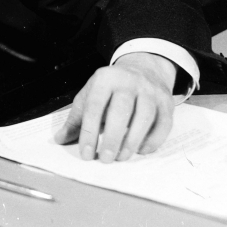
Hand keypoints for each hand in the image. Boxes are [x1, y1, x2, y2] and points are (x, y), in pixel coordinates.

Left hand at [54, 52, 177, 161]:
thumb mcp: (89, 96)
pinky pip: (163, 123)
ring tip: (121, 157)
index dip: (89, 132)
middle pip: (121, 111)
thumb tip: (60, 140)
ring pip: (144, 116)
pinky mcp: (166, 101)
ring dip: (132, 140)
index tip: (86, 153)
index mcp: (104, 79)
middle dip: (112, 138)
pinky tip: (141, 150)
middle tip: (105, 159)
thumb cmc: (110, 88)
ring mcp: (150, 90)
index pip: (94, 106)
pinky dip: (153, 139)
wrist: (143, 68)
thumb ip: (76, 119)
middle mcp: (128, 82)